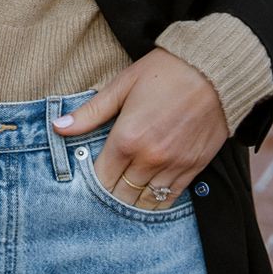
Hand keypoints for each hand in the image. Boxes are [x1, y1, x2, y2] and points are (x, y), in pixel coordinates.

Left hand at [55, 48, 228, 208]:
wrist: (215, 71)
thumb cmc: (165, 72)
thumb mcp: (122, 86)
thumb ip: (89, 113)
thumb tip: (58, 127)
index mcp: (127, 139)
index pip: (99, 178)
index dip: (89, 182)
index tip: (86, 178)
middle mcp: (149, 158)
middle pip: (120, 196)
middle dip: (108, 195)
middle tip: (102, 190)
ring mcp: (173, 166)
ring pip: (144, 202)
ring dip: (131, 202)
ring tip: (122, 195)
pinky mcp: (193, 168)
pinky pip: (169, 199)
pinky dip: (156, 202)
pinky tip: (146, 196)